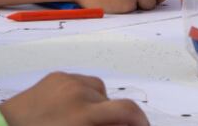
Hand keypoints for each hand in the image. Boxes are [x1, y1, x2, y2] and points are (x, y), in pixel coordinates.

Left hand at [0, 72, 146, 125]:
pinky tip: (72, 109)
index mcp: (83, 114)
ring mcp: (66, 81)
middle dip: (114, 118)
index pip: (127, 110)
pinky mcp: (56, 76)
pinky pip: (82, 82)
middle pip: (113, 103)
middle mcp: (78, 92)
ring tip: (86, 120)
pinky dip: (84, 95)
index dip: (141, 121)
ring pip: (100, 91)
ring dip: (100, 105)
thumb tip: (122, 123)